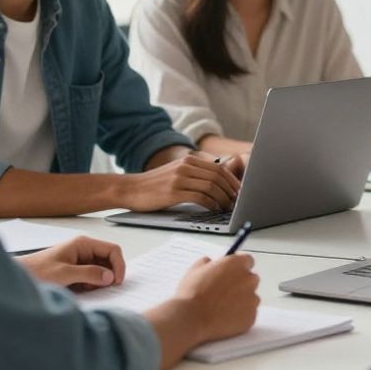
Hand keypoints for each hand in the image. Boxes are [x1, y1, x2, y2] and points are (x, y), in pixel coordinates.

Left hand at [19, 236, 125, 291]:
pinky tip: (79, 290)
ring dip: (99, 282)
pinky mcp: (77, 271)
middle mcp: (84, 250)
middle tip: (101, 288)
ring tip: (84, 288)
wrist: (20, 276)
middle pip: (109, 261)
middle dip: (108, 275)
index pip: (112, 250)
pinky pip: (93, 278)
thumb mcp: (64, 274)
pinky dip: (91, 285)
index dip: (119, 265)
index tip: (117, 281)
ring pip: (102, 271)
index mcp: (83, 244)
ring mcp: (81, 260)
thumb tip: (110, 276)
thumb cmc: (36, 271)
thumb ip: (89, 274)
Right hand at [125, 152, 240, 211]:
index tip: (240, 191)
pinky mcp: (174, 192)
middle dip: (231, 190)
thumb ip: (194, 174)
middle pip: (218, 176)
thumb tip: (217, 184)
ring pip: (211, 186)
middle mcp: (185, 166)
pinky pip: (200, 197)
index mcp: (188, 160)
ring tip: (227, 207)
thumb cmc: (154, 185)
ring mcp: (179, 178)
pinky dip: (211, 203)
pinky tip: (214, 209)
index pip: (219, 168)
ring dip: (223, 198)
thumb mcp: (176, 173)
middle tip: (238, 201)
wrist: (130, 189)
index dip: (232, 180)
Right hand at [172, 254, 260, 344]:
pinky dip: (240, 316)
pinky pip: (248, 314)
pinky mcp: (252, 317)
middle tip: (223, 292)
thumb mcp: (195, 270)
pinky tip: (224, 318)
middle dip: (240, 284)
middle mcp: (249, 279)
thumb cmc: (192, 293)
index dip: (238, 266)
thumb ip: (208, 262)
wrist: (192, 319)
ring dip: (240, 300)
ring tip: (221, 307)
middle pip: (250, 279)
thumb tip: (210, 263)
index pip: (247, 260)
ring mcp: (252, 299)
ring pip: (251, 298)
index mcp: (237, 264)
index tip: (231, 271)